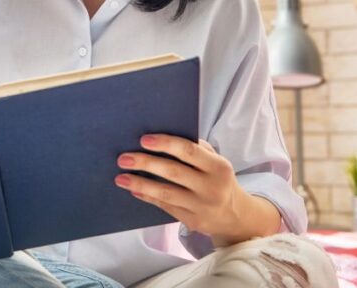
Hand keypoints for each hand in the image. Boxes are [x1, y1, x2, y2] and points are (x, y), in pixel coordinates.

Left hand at [114, 135, 261, 242]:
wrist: (235, 215)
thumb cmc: (218, 179)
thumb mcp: (215, 161)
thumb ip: (196, 148)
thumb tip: (161, 136)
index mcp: (218, 167)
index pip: (189, 151)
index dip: (165, 144)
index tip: (143, 139)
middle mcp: (212, 187)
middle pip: (173, 172)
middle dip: (146, 163)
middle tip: (123, 158)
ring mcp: (202, 206)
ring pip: (166, 193)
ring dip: (140, 184)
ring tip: (121, 177)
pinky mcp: (193, 221)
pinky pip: (165, 207)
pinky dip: (147, 197)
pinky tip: (134, 189)